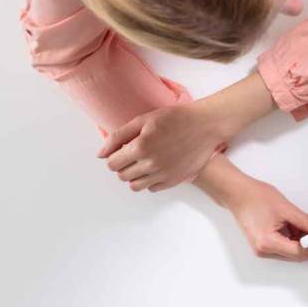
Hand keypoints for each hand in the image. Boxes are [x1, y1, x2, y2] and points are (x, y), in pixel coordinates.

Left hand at [100, 102, 230, 192]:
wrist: (205, 125)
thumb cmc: (175, 118)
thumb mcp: (143, 120)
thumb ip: (118, 136)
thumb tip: (101, 154)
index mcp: (140, 147)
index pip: (112, 163)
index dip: (114, 157)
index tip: (122, 150)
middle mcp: (150, 164)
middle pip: (123, 176)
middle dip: (123, 166)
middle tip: (133, 154)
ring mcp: (163, 174)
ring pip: (136, 186)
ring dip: (135, 176)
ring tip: (143, 162)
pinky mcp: (174, 180)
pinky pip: (153, 188)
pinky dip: (150, 180)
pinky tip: (157, 167)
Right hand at [215, 171, 307, 261]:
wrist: (237, 193)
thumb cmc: (255, 197)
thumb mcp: (287, 209)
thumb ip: (306, 222)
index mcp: (268, 243)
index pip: (300, 252)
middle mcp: (264, 251)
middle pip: (296, 255)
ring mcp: (262, 249)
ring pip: (291, 251)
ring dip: (303, 240)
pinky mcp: (263, 245)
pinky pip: (284, 246)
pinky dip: (294, 238)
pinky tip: (298, 225)